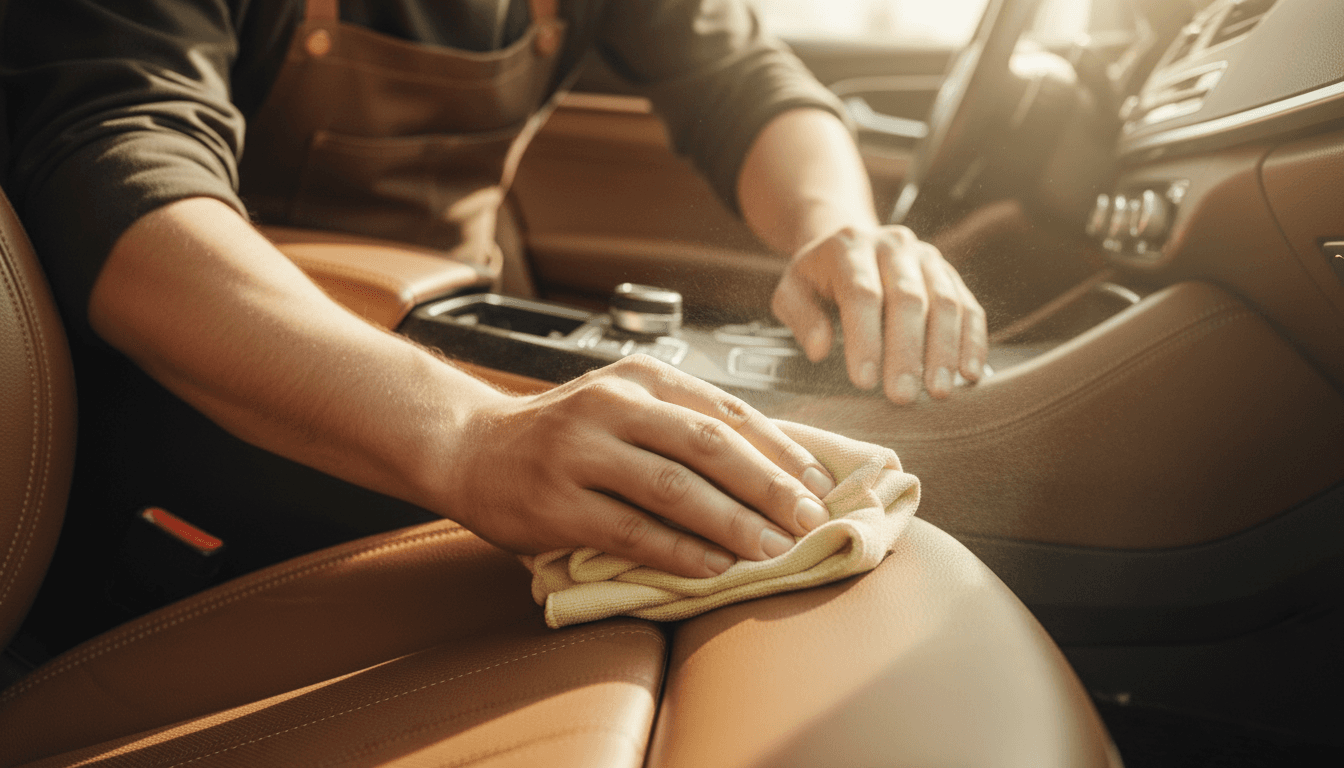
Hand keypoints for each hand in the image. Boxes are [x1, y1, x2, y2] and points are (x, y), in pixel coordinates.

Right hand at [437, 355, 835, 577]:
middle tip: (808, 519)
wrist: (471, 447)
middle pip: (707, 445)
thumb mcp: (625, 405)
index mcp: (640, 377)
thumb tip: (776, 465)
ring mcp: (580, 454)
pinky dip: (679, 551)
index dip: (779, 448)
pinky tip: (714, 567)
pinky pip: (630, 531)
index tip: (818, 483)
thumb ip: (686, 425)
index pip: (725, 410)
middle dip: (767, 486)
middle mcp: (611, 406)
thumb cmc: (564, 432)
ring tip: (773, 548)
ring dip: (731, 522)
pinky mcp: (556, 503)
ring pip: (672, 488)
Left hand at [771, 225, 987, 402]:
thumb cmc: (817, 279)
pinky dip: (972, 341)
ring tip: (939, 392)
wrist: (849, 243)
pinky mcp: (950, 274)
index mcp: (850, 247)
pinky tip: (970, 373)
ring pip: (944, 302)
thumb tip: (819, 349)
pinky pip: (968, 307)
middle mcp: (894, 245)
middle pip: (907, 299)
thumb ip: (800, 316)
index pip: (862, 293)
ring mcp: (927, 257)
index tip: (864, 382)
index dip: (865, 338)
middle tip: (903, 396)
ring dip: (945, 350)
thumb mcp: (792, 291)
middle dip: (907, 352)